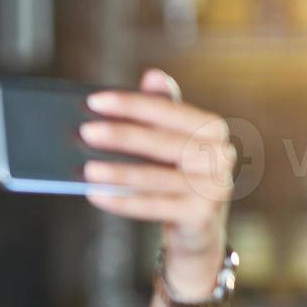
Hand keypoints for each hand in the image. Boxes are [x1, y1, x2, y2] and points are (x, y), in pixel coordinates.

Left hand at [80, 68, 234, 296]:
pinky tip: (95, 195)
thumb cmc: (178, 176)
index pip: (169, 110)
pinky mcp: (200, 217)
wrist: (198, 230)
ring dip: (118, 173)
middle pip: (163, 143)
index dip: (132, 104)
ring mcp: (214, 188)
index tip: (95, 100)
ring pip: (156, 177)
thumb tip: (152, 75)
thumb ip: (163, 111)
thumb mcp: (173, 143)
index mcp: (212, 129)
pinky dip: (122, 201)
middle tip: (85, 131)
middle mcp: (221, 155)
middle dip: (122, 136)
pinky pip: (153, 207)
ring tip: (86, 169)